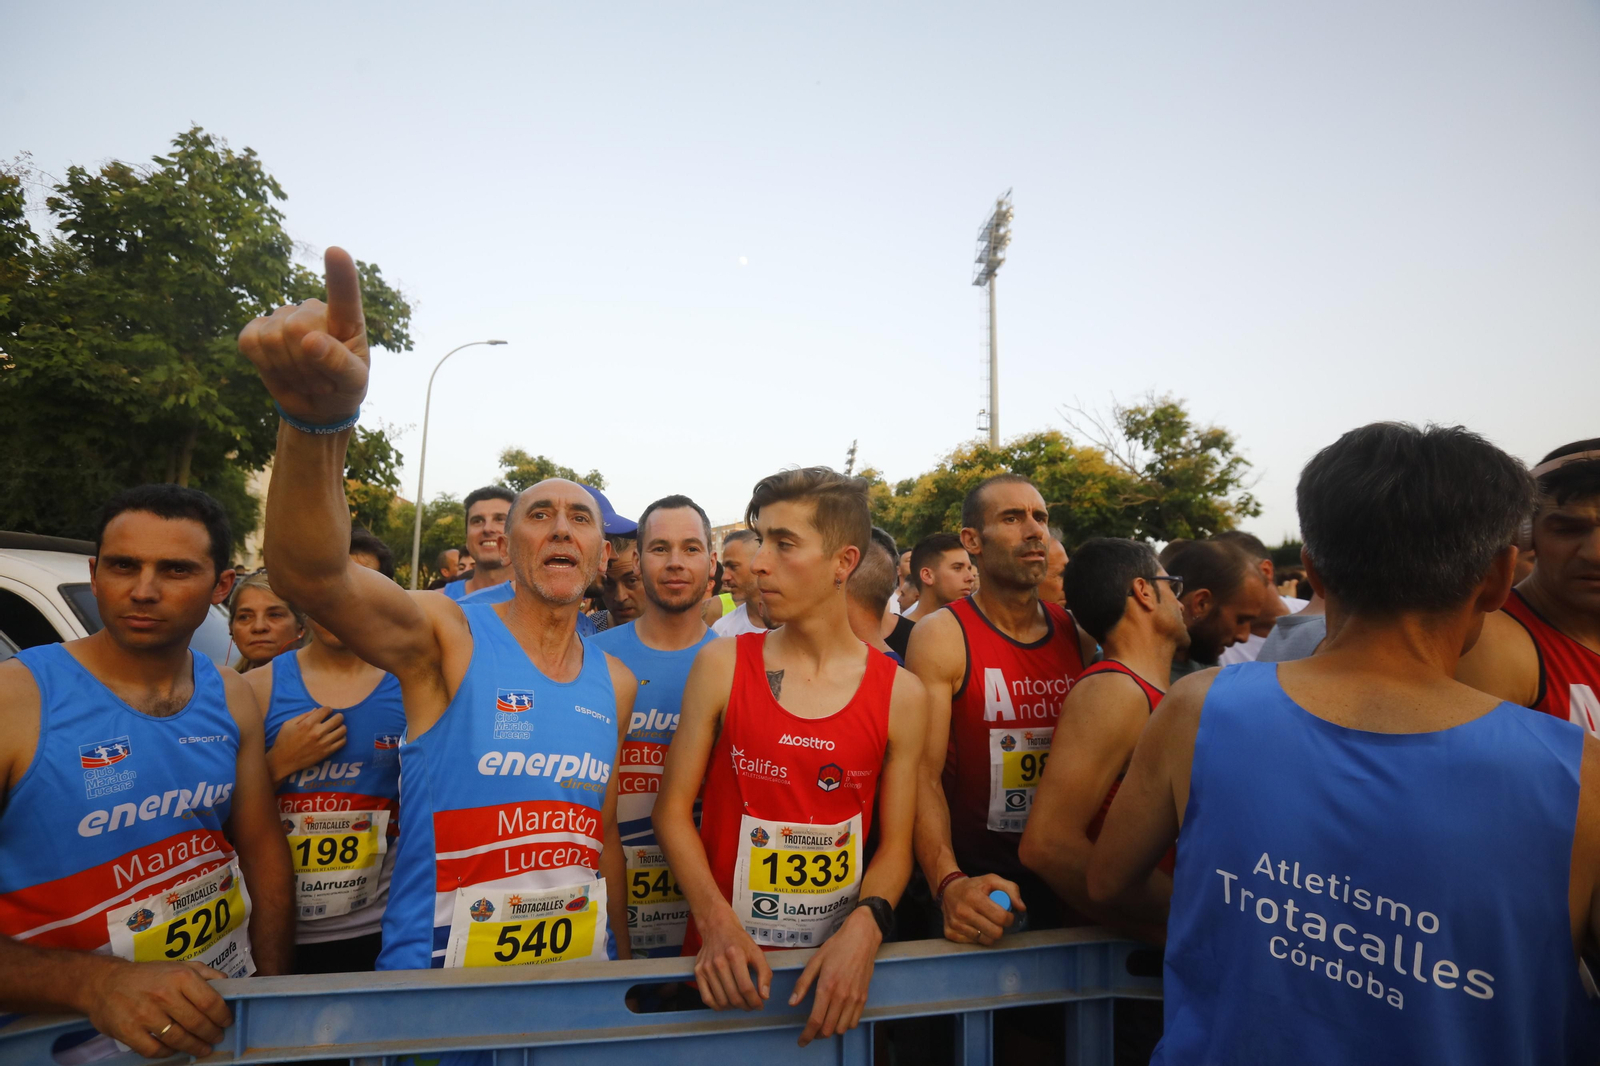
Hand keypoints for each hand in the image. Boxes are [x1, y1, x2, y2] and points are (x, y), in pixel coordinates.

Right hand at [83, 958, 230, 1059]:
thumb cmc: (148, 975)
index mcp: (180, 977)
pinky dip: (168, 1053)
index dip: (222, 1016)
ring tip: (203, 1048)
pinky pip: (154, 1050)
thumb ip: (205, 973)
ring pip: (178, 1038)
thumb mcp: (178, 965)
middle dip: (211, 1034)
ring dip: (194, 1046)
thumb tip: (229, 984)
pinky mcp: (128, 1031)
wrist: (104, 982)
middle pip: (197, 1023)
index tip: (226, 1022)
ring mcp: (144, 1015)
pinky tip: (175, 1050)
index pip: (210, 1002)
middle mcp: (164, 995)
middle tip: (216, 1038)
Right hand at [238, 247, 368, 425]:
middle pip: (297, 328)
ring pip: (271, 338)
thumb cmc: (344, 388)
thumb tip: (310, 340)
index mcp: (346, 319)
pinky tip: (280, 370)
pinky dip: (264, 365)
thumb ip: (339, 363)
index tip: (335, 252)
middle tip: (321, 382)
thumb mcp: (353, 383)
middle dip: (306, 365)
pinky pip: (249, 342)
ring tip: (305, 377)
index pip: (344, 295)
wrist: (319, 405)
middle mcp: (312, 310)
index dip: (340, 275)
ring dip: (287, 369)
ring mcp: (282, 317)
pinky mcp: (257, 330)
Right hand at [266, 706, 345, 784]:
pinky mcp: (327, 752)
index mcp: (308, 724)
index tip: (327, 712)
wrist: (283, 761)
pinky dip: (341, 738)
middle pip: (338, 719)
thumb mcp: (288, 724)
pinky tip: (336, 737)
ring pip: (342, 730)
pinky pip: (342, 742)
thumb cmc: (283, 741)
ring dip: (341, 726)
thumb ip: (303, 715)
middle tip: (335, 718)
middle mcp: (317, 732)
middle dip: (338, 716)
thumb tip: (316, 710)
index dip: (328, 709)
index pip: (326, 710)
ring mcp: (323, 743)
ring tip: (336, 728)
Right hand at [693, 909, 770, 1010]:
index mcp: (735, 956)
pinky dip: (718, 1006)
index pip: (746, 988)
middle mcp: (718, 963)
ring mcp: (706, 968)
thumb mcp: (756, 952)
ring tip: (741, 1003)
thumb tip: (764, 996)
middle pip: (734, 996)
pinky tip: (727, 1003)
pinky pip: (707, 999)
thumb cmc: (738, 940)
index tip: (760, 1005)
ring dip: (734, 1008)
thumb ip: (764, 973)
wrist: (717, 928)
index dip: (755, 1001)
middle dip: (746, 1006)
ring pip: (721, 1001)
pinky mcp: (698, 972)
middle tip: (752, 1006)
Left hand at [789, 906, 880, 1046]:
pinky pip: (855, 1021)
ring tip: (824, 1024)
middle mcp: (842, 996)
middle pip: (828, 1028)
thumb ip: (803, 984)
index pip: (815, 1020)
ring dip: (831, 1031)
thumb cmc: (837, 946)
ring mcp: (855, 998)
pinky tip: (839, 1017)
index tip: (802, 1041)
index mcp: (826, 987)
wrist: (861, 937)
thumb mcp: (815, 961)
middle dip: (817, 1035)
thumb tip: (792, 1002)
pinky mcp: (864, 997)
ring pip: (842, 1028)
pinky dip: (845, 1025)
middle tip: (811, 1031)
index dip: (807, 1035)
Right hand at [941, 873, 1022, 945]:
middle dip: (1001, 928)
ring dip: (990, 933)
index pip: (1000, 917)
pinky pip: (974, 943)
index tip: (1008, 915)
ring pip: (986, 940)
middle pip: (995, 933)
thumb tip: (1022, 908)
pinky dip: (978, 936)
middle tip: (998, 921)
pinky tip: (975, 926)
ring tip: (986, 923)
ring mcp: (955, 924)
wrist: (948, 890)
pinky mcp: (950, 934)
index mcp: (974, 897)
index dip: (1009, 918)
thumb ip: (1011, 889)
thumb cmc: (974, 886)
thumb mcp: (992, 880)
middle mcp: (962, 912)